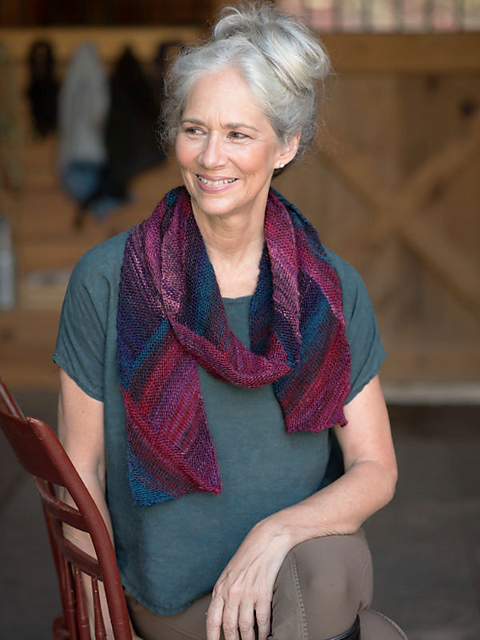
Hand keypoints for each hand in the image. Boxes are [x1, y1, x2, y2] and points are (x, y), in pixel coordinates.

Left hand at [206, 519, 291, 639]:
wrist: (267, 538)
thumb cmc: (248, 555)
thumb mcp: (230, 573)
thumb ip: (225, 593)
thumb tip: (222, 615)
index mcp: (221, 588)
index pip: (212, 620)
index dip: (212, 638)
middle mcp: (232, 592)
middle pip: (229, 628)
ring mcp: (248, 593)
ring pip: (246, 627)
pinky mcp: (263, 592)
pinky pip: (262, 619)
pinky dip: (264, 631)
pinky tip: (266, 636)